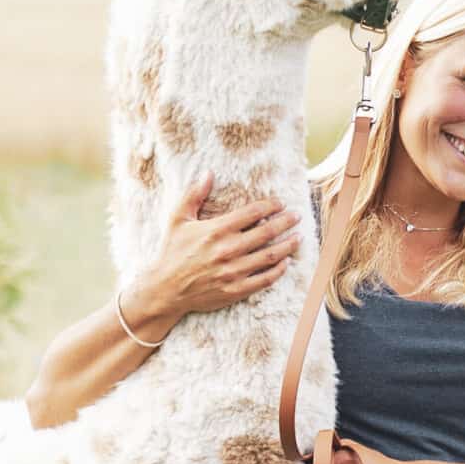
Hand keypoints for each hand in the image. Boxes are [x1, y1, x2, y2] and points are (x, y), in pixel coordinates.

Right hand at [128, 176, 297, 319]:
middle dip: (285, 222)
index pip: (252, 213)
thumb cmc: (173, 252)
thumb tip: (207, 173)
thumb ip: (194, 196)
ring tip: (298, 237)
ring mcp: (233, 272)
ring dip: (288, 246)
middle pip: (267, 233)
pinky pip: (264, 280)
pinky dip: (278, 271)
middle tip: (297, 216)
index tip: (280, 203)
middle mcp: (228, 250)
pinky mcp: (236, 290)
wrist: (166, 289)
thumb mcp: (179, 220)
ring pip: (270, 256)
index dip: (270, 206)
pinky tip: (285, 262)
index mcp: (216, 230)